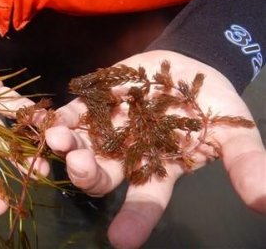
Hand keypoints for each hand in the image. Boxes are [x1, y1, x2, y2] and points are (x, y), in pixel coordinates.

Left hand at [46, 50, 265, 247]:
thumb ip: (245, 164)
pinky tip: (52, 119)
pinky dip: (62, 117)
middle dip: (89, 176)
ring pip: (82, 146)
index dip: (135, 219)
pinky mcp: (94, 103)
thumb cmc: (210, 104)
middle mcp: (127, 155)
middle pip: (102, 176)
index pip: (147, 200)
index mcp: (158, 169)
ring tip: (60, 140)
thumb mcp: (234, 132)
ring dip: (69, 146)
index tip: (121, 240)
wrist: (189, 67)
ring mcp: (107, 129)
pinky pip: (74, 114)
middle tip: (83, 169)